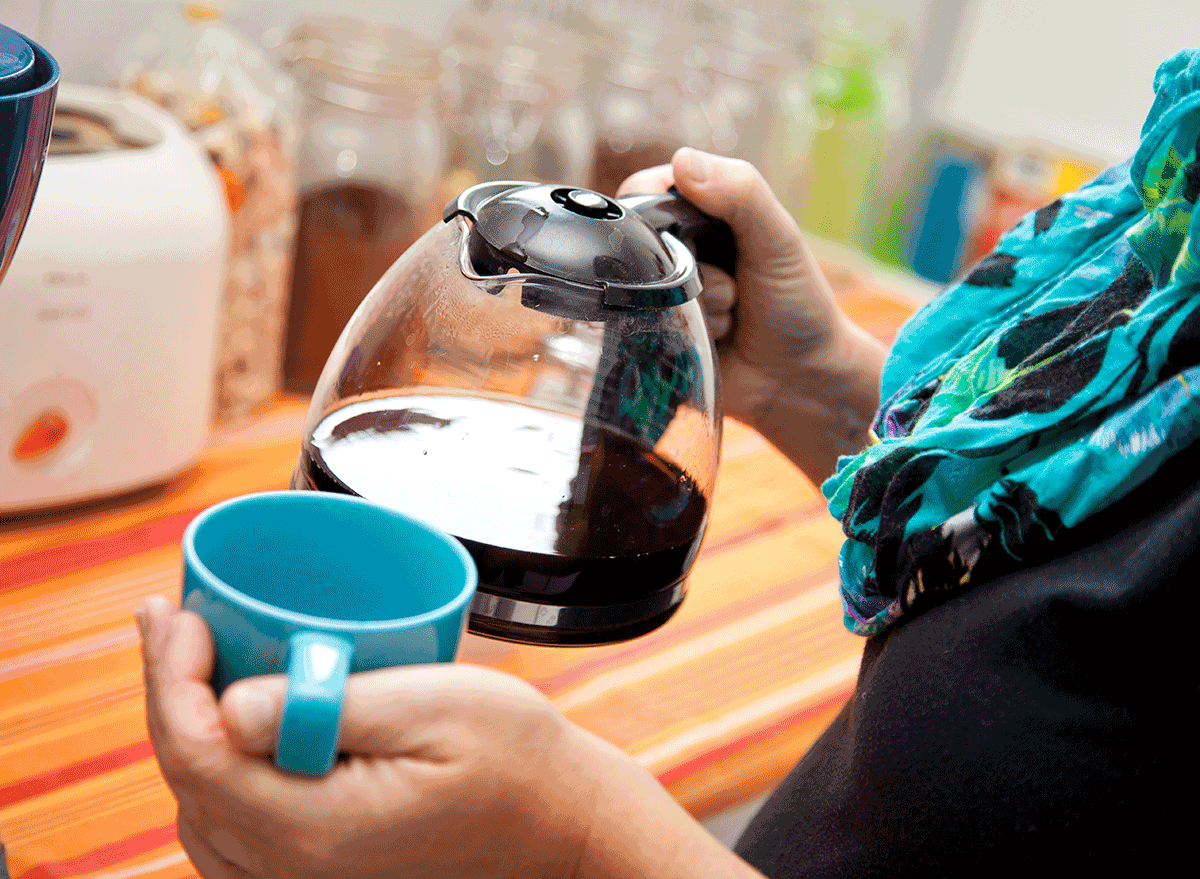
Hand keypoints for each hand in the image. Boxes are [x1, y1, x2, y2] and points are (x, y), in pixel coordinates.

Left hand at [138, 596, 762, 878]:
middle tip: (172, 619)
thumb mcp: (436, 708)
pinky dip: (213, 776)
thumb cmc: (514, 759)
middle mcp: (295, 868)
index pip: (195, 752)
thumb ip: (334, 706)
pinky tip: (228, 728)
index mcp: (314, 827)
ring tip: (192, 661)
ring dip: (184, 733)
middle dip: (167, 692)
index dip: (167, 675)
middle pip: (187, 780)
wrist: (559, 825)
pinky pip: (233, 834)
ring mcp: (305, 878)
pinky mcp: (321, 871)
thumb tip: (232, 703)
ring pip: (200, 812)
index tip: (173, 612)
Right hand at [619, 148, 886, 480]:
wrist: (801, 382)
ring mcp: (662, 295)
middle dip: (683, 269)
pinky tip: (714, 342)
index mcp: (703, 214)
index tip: (678, 233)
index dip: (651, 207)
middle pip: (638, 242)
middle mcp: (675, 251)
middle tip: (729, 289)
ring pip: (642, 289)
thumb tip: (682, 161)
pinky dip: (677, 336)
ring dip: (691, 307)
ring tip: (729, 320)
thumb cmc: (798, 304)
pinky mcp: (654, 337)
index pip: (646, 191)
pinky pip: (639, 329)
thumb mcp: (778, 240)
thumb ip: (741, 194)